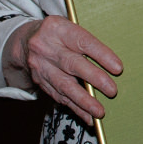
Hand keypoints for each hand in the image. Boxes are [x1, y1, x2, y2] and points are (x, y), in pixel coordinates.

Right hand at [3, 15, 122, 124]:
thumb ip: (86, 41)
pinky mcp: (39, 81)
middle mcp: (46, 47)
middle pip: (72, 65)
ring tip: (99, 112)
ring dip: (84, 101)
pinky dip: (75, 107)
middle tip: (112, 91)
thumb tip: (113, 64)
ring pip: (64, 85)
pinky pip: (58, 96)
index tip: (118, 68)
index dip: (101, 55)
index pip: (83, 42)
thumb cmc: (58, 34)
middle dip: (94, 79)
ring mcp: (41, 65)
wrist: (25, 41)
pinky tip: (87, 116)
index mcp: (58, 28)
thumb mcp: (69, 27)